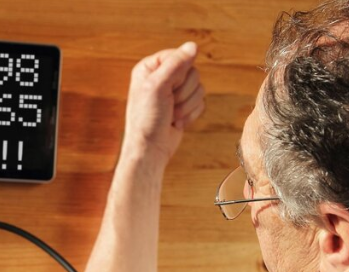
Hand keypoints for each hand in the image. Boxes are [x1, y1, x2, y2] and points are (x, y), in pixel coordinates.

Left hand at [122, 42, 205, 167]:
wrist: (151, 149)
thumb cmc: (147, 119)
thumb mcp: (158, 87)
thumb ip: (176, 64)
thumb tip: (193, 46)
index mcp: (150, 67)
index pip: (179, 56)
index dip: (179, 74)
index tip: (167, 88)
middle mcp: (163, 77)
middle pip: (193, 72)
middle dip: (184, 93)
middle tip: (169, 104)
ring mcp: (174, 93)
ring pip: (199, 88)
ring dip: (187, 106)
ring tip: (171, 116)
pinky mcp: (184, 106)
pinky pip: (201, 102)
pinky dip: (191, 114)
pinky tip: (176, 122)